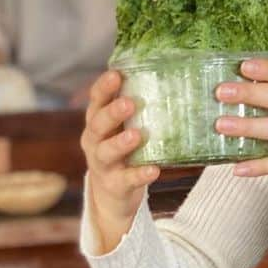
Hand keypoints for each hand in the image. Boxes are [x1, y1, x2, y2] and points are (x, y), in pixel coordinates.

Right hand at [80, 70, 159, 248]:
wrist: (111, 193)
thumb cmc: (123, 149)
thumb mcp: (123, 127)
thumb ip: (138, 108)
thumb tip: (172, 76)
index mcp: (97, 121)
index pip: (96, 100)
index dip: (104, 87)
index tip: (116, 74)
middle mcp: (95, 141)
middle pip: (98, 124)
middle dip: (112, 113)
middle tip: (129, 103)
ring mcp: (102, 164)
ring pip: (106, 152)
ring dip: (121, 143)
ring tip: (136, 135)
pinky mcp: (115, 185)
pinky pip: (126, 180)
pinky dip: (139, 175)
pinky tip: (153, 170)